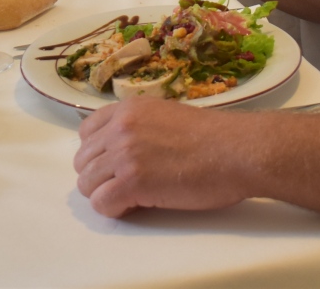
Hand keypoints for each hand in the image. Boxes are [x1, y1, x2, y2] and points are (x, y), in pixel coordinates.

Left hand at [73, 99, 249, 217]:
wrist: (236, 151)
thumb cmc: (213, 138)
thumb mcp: (166, 116)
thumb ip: (139, 127)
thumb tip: (123, 151)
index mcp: (128, 109)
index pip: (86, 132)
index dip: (98, 154)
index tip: (115, 165)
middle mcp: (120, 127)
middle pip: (83, 161)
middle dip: (100, 177)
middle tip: (125, 186)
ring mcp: (124, 154)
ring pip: (87, 184)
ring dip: (106, 195)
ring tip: (132, 197)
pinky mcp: (132, 182)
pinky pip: (101, 204)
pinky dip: (115, 210)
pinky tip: (136, 206)